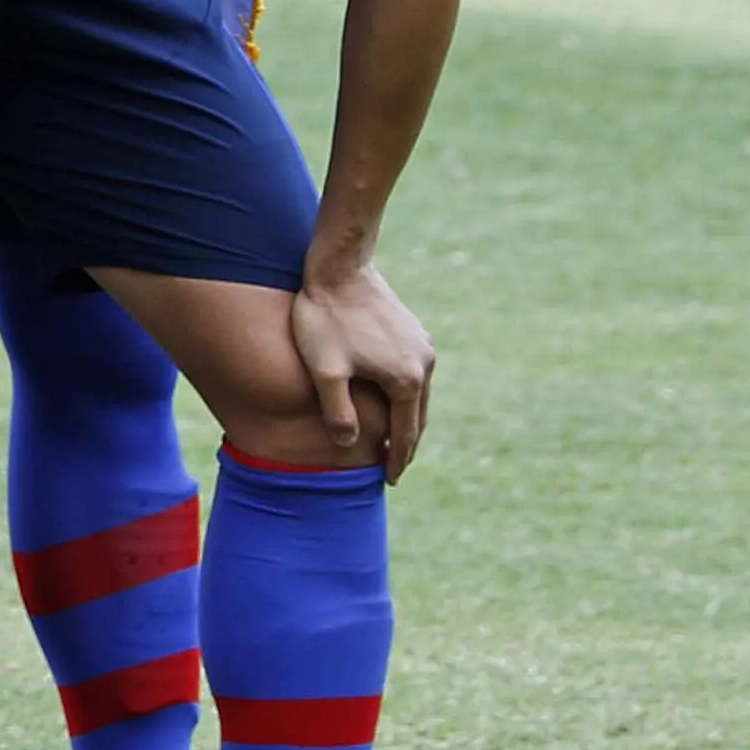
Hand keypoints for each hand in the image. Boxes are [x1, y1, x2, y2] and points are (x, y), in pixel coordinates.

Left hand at [286, 245, 437, 477]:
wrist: (339, 268)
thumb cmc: (326, 320)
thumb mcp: (325, 371)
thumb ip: (338, 412)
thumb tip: (349, 444)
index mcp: (406, 380)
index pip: (404, 434)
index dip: (396, 460)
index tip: (390, 481)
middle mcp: (423, 365)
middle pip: (417, 417)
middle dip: (406, 444)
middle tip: (394, 467)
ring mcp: (422, 346)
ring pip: (417, 395)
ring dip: (406, 419)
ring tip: (392, 438)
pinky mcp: (413, 331)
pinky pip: (413, 374)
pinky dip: (405, 395)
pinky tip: (389, 398)